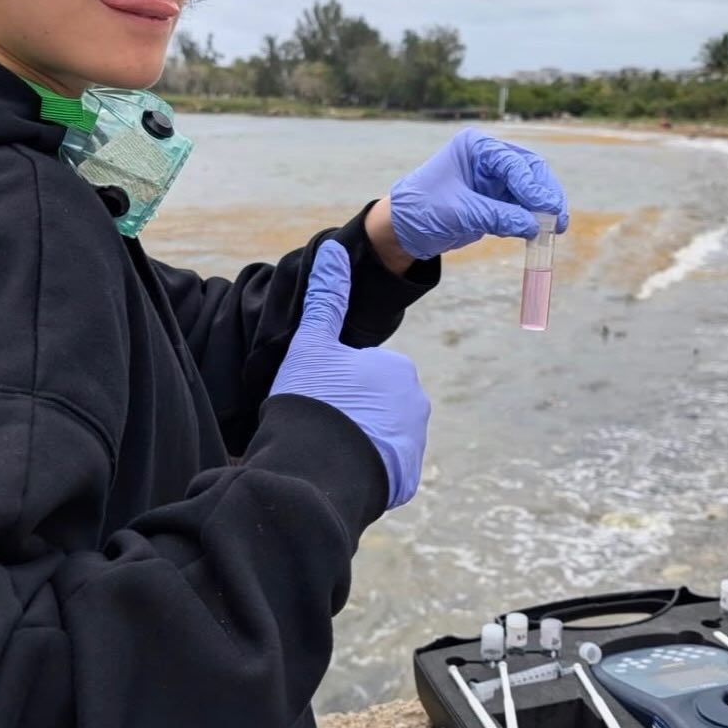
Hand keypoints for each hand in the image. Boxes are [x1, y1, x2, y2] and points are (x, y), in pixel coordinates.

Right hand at [269, 242, 429, 507]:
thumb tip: (335, 248)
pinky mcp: (407, 478)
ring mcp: (415, 443)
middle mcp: (416, 403)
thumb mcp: (311, 345)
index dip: (336, 385)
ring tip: (327, 450)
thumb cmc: (314, 401)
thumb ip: (325, 300)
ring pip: (382, 437)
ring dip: (359, 442)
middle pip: (377, 406)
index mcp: (397, 369)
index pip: (365, 373)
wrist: (318, 472)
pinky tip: (340, 472)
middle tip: (320, 424)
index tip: (317, 398)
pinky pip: (385, 470)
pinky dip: (367, 470)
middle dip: (353, 414)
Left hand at [388, 127, 568, 260]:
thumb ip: (499, 217)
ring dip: (542, 209)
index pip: (513, 162)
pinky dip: (532, 219)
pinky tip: (540, 233)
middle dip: (544, 194)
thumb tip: (535, 225)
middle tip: (558, 219)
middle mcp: (489, 158)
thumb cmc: (423, 210)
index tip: (546, 208)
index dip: (532, 186)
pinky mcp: (496, 200)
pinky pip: (522, 207)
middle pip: (530, 172)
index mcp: (476, 147)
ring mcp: (494, 179)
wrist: (403, 230)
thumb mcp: (461, 213)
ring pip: (530, 190)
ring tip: (554, 229)